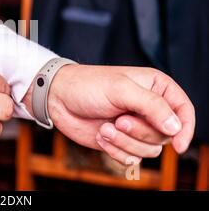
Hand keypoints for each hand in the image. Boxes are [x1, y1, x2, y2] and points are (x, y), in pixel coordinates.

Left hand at [22, 64, 194, 163]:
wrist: (59, 98)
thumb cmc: (88, 86)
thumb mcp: (121, 89)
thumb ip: (151, 106)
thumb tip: (175, 127)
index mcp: (155, 88)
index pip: (184, 110)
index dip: (186, 128)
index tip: (178, 143)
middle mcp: (148, 109)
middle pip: (165, 135)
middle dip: (141, 132)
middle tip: (118, 120)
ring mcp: (135, 127)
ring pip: (149, 150)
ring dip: (125, 142)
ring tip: (106, 128)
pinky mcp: (121, 141)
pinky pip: (131, 159)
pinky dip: (116, 151)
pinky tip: (101, 135)